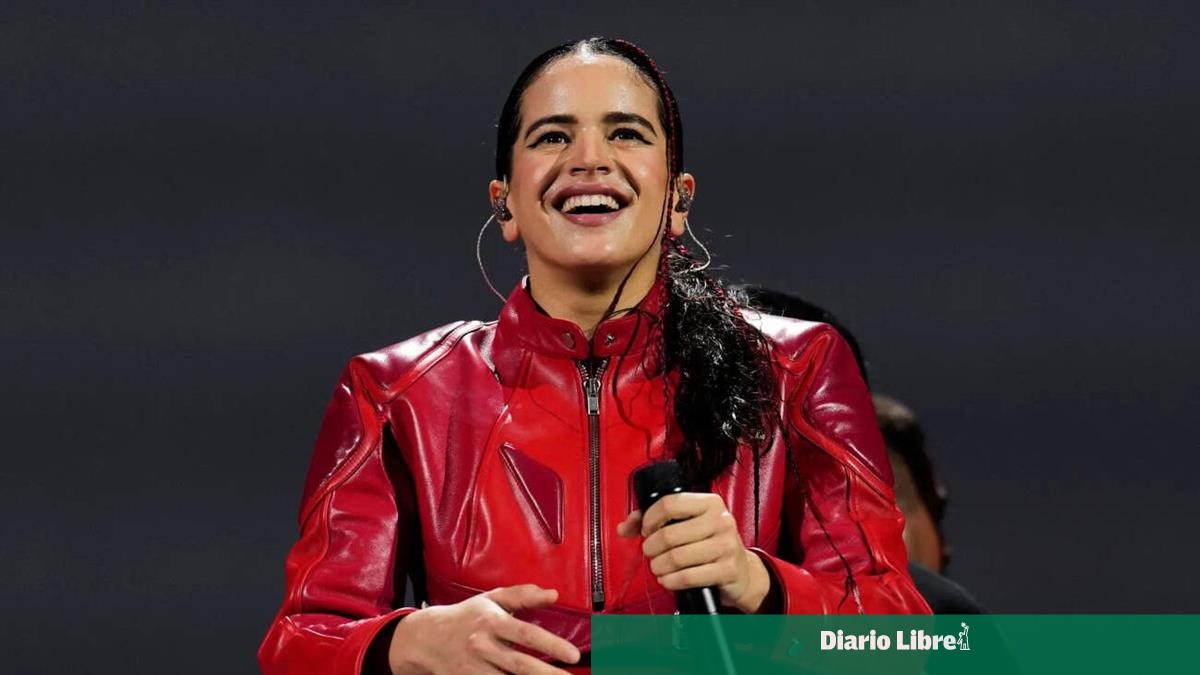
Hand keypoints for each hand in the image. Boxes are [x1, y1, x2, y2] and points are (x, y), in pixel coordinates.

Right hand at [387, 584, 579, 673]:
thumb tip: (553, 594)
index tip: (573, 655)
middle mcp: (483, 646)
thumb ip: (523, 595)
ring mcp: (473, 668)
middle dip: (547, 674)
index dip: (551, 645)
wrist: (426, 638)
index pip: (526, 634)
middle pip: (520, 665)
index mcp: (492, 622)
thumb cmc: (466, 616)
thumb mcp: (491, 599)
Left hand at [617, 492, 771, 613]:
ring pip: (677, 557)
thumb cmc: (710, 544)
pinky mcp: (727, 570)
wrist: (742, 572)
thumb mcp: (688, 525)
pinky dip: (671, 581)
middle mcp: (720, 521)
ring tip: (658, 567)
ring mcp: (726, 545)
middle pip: (669, 534)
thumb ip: (654, 520)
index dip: (650, 519)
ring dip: (659, 566)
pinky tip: (668, 579)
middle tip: (650, 553)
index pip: (669, 504)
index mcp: (710, 503)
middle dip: (651, 548)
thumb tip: (624, 526)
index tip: (646, 530)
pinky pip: (688, 577)